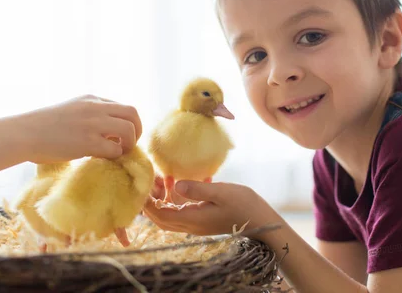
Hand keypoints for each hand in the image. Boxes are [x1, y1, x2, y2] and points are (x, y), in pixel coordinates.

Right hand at [23, 94, 141, 163]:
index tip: (121, 136)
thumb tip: (110, 132)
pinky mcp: (87, 141)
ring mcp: (92, 124)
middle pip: (133, 113)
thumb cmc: (43, 127)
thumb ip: (90, 116)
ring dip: (129, 144)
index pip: (123, 107)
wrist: (22, 134)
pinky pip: (115, 149)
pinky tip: (104, 159)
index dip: (127, 123)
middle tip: (128, 144)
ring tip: (118, 153)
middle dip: (137, 130)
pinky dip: (115, 156)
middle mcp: (95, 107)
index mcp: (92, 99)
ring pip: (129, 130)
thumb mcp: (71, 111)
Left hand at [143, 180, 280, 236]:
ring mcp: (198, 223)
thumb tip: (175, 184)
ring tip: (166, 176)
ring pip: (172, 213)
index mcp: (192, 219)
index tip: (141, 186)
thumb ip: (196, 189)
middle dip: (151, 201)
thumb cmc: (242, 204)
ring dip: (165, 197)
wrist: (260, 219)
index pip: (160, 215)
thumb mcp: (220, 192)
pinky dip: (178, 197)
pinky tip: (185, 180)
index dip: (147, 204)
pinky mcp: (204, 218)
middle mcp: (191, 225)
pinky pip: (184, 209)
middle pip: (162, 217)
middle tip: (149, 180)